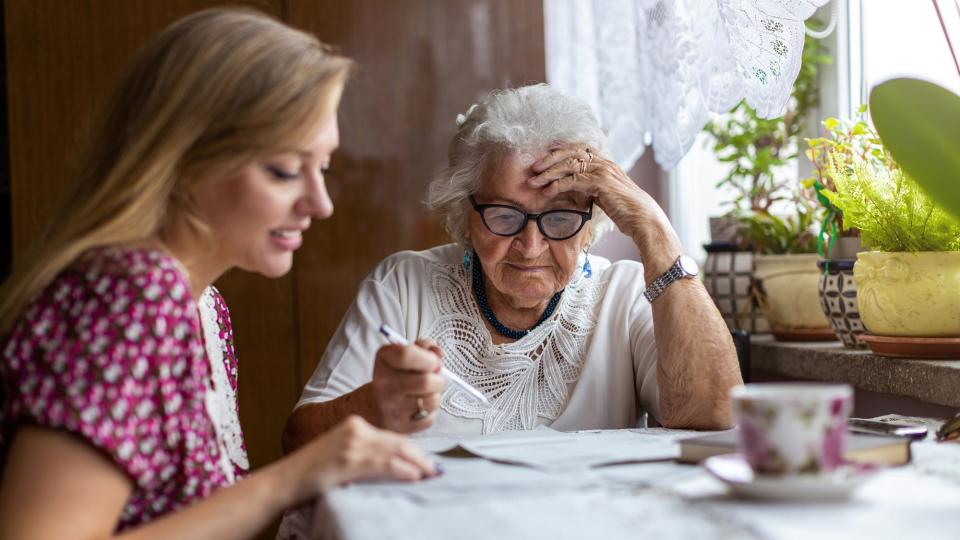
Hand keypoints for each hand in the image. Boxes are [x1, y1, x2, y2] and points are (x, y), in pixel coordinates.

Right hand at [290, 416, 439, 498]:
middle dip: (419, 456)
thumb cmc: (310, 473)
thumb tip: (390, 465)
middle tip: (435, 469)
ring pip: (395, 451)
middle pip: (398, 441)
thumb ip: (363, 453)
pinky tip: (414, 477)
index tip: (426, 461)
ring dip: (417, 464)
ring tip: (430, 475)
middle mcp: (355, 429)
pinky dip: (403, 470)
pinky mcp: (348, 460)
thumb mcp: (339, 453)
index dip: (412, 450)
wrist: (283, 481)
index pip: (391, 436)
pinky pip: (384, 464)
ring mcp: (352, 444)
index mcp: (354, 425)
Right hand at [371, 340, 445, 432]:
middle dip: (439, 379)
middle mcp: (383, 384)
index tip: (434, 361)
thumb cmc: (395, 377)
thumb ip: (424, 348)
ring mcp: (390, 408)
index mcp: (384, 360)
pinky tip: (419, 408)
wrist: (372, 406)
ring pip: (431, 401)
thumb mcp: (403, 355)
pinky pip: (429, 419)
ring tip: (427, 393)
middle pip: (425, 381)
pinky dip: (430, 413)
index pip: (406, 354)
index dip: (428, 358)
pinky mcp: (400, 427)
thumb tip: (439, 353)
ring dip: (436, 395)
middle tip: (435, 379)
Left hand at [528, 144, 670, 240]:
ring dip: (548, 173)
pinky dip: (557, 186)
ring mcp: (603, 171)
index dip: (560, 150)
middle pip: (571, 152)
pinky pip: (573, 181)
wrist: (643, 219)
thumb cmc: (626, 210)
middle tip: (533, 168)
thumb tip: (576, 188)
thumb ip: (593, 187)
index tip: (545, 155)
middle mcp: (604, 163)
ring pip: (569, 165)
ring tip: (534, 181)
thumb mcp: (606, 194)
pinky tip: (547, 192)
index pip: (579, 149)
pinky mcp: (601, 183)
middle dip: (549, 159)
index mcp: (605, 163)